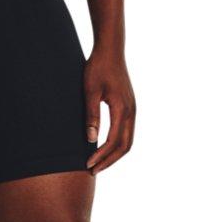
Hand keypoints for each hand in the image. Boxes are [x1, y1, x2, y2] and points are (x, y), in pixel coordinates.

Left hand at [84, 49, 134, 172]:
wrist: (111, 50)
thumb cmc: (97, 68)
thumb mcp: (90, 91)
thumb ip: (91, 115)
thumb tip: (91, 140)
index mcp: (122, 110)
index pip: (113, 141)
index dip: (101, 156)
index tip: (88, 164)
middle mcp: (131, 112)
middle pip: (125, 146)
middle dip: (109, 160)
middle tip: (93, 170)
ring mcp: (132, 109)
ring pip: (128, 140)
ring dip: (114, 154)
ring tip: (98, 163)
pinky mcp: (129, 106)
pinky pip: (127, 132)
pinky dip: (117, 144)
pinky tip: (104, 146)